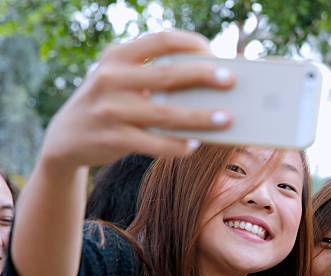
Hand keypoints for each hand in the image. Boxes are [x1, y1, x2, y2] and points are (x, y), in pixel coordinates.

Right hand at [41, 30, 234, 170]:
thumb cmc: (110, 105)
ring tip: (226, 119)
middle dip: (202, 76)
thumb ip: (152, 77)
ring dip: (200, 117)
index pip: (160, 40)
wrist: (66, 138)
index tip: (215, 52)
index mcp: (117, 57)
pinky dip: (177, 145)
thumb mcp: (121, 81)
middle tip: (230, 80)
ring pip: (165, 114)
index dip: (190, 44)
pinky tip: (195, 144)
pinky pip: (154, 144)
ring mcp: (110, 110)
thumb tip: (207, 86)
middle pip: (167, 75)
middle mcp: (111, 79)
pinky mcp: (113, 139)